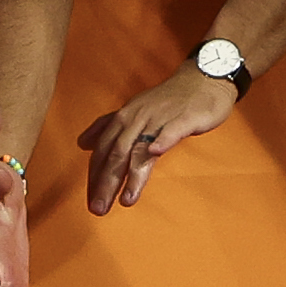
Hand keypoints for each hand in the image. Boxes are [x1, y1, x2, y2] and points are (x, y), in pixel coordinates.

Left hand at [76, 55, 240, 213]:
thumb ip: (108, 127)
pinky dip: (163, 140)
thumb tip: (83, 143)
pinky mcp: (184, 118)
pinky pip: (172, 130)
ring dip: (132, 175)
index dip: (95, 175)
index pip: (103, 150)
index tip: (90, 200)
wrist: (202, 78)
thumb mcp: (133, 111)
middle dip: (106, 182)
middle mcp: (137, 118)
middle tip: (99, 208)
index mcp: (124, 118)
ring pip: (141, 148)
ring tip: (126, 199)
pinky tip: (156, 153)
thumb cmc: (168, 99)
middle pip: (117, 153)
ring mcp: (160, 118)